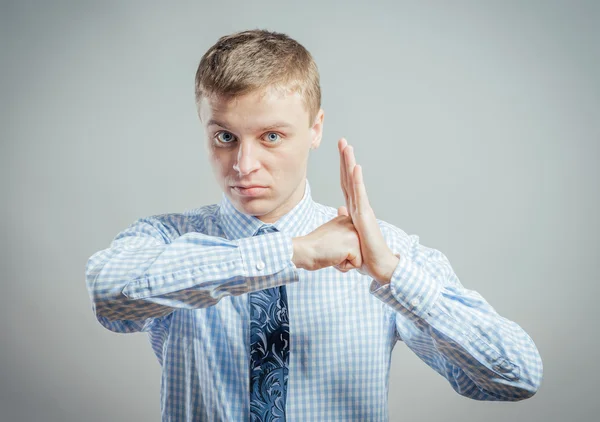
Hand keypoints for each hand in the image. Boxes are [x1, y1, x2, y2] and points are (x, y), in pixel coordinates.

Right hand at [292, 214, 362, 271]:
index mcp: (348, 219)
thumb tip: (343, 209)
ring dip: (345, 260)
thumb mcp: (331, 228)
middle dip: (346, 254)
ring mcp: (355, 235)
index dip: (343, 247)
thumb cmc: (315, 244)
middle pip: (358, 249)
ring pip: (358, 257)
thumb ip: (342, 226)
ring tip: (332, 252)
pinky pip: (356, 265)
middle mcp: (353, 225)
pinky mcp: (354, 247)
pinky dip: (344, 266)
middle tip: (331, 248)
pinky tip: (334, 257)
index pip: (355, 241)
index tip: (331, 242)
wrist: (306, 250)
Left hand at [337, 138, 399, 283]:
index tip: (340, 151)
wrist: (379, 264)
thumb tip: (341, 208)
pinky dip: (357, 180)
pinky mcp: (365, 216)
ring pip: (354, 182)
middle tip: (342, 140)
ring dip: (350, 164)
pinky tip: (356, 167)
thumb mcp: (351, 231)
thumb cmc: (367, 251)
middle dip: (345, 158)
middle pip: (349, 177)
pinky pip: (360, 195)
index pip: (345, 183)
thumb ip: (346, 218)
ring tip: (347, 147)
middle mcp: (359, 205)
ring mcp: (363, 209)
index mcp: (354, 208)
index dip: (342, 167)